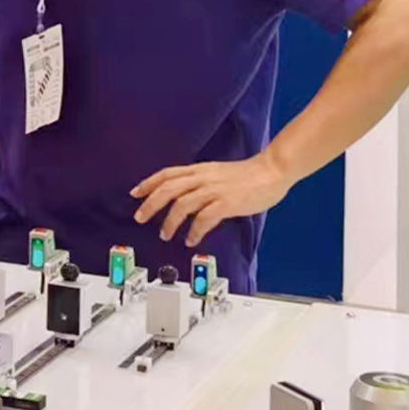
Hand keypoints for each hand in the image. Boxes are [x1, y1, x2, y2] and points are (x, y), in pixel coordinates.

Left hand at [131, 152, 297, 247]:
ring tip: (165, 235)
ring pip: (182, 204)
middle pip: (168, 188)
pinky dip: (194, 231)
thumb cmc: (249, 174)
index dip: (149, 183)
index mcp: (200, 170)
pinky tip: (191, 239)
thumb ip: (202, 182)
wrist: (273, 170)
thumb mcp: (218, 173)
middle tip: (140, 218)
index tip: (135, 194)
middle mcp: (204, 178)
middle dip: (150, 204)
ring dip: (170, 221)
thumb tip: (186, 196)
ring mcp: (215, 190)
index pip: (167, 174)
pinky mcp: (227, 202)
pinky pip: (204, 218)